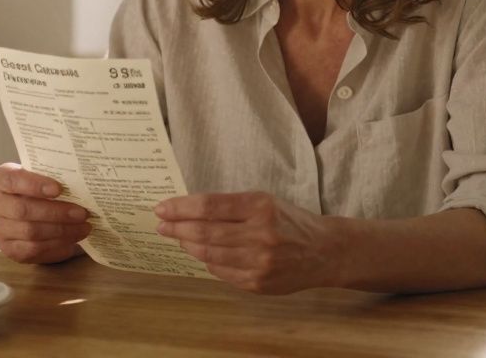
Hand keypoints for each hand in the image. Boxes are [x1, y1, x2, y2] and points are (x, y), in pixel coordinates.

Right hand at [0, 163, 91, 263]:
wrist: (30, 206)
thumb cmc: (39, 187)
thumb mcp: (41, 175)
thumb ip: (53, 176)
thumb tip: (80, 184)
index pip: (12, 180)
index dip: (35, 185)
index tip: (59, 189)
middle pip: (22, 210)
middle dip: (56, 212)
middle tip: (82, 213)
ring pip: (30, 232)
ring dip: (61, 231)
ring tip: (84, 227)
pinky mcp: (9, 249)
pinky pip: (33, 250)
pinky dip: (56, 245)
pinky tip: (73, 240)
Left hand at [155, 191, 340, 293]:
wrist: (324, 252)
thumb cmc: (289, 221)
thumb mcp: (264, 201)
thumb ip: (229, 206)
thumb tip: (187, 212)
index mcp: (261, 207)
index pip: (210, 206)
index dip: (181, 208)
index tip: (162, 208)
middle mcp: (260, 235)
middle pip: (205, 232)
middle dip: (177, 228)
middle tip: (161, 225)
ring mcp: (259, 263)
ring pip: (209, 255)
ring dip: (188, 245)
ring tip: (179, 238)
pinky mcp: (258, 284)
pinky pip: (221, 272)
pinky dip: (208, 261)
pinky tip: (202, 254)